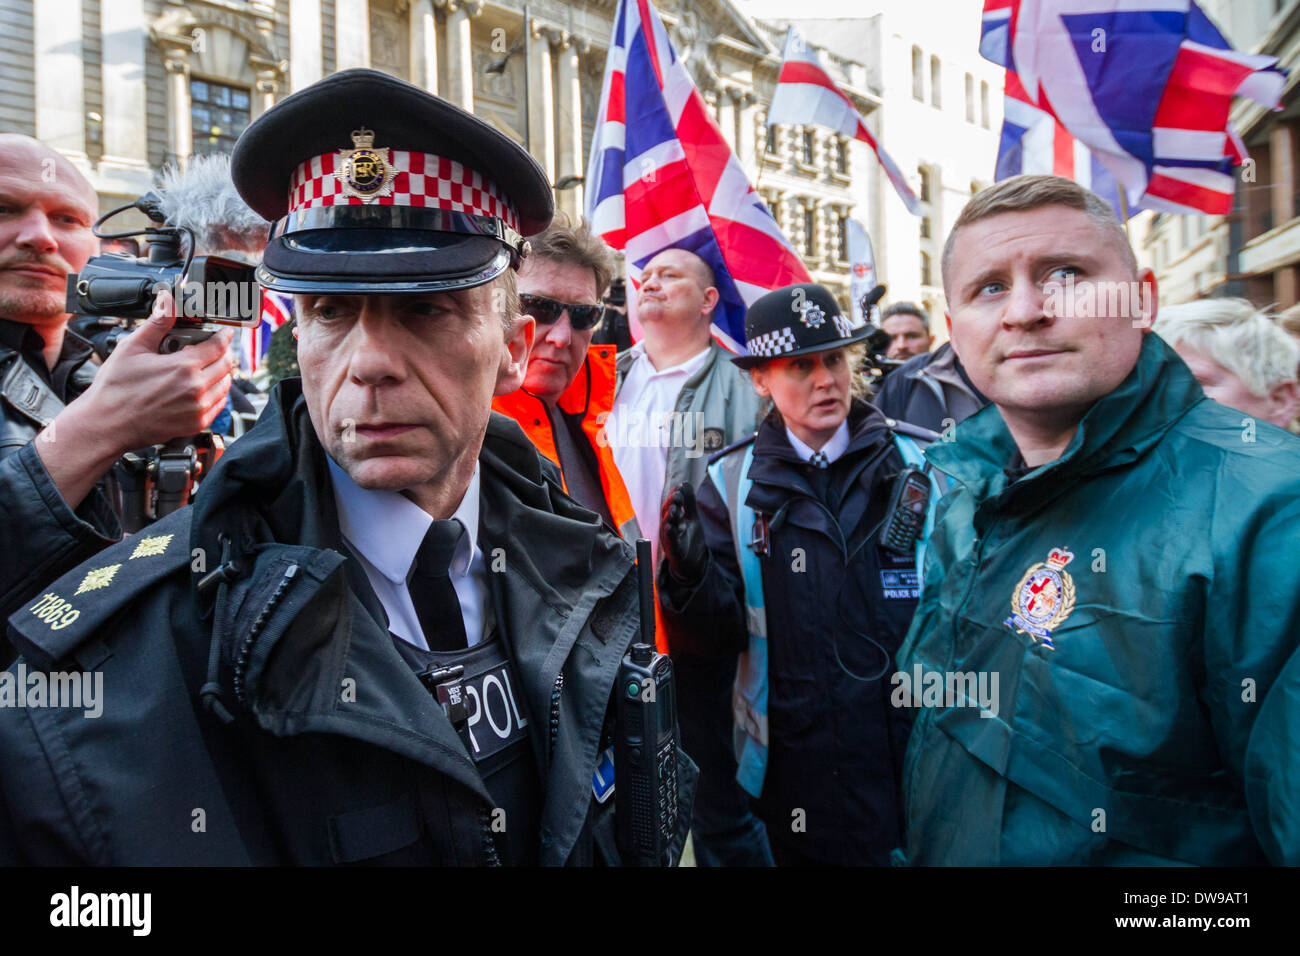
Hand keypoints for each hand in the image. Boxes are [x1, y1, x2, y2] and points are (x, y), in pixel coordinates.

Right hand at [75, 288, 234, 450]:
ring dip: (220, 373)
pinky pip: (219, 405)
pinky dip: (216, 393)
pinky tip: (201, 387)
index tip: (225, 332)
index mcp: (184, 367)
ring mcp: (198, 408)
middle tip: (213, 347)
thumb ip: (158, 322)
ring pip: (225, 385)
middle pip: (226, 365)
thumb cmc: (115, 388)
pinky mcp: (196, 423)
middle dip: (223, 352)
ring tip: (204, 367)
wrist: (107, 423)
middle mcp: (196, 388)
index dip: (224, 335)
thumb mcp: (133, 347)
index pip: (219, 346)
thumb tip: (168, 300)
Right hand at [659, 483, 706, 583]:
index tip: (680, 487)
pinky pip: (670, 541)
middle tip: (677, 496)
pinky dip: (669, 534)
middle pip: (667, 513)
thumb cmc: (689, 538)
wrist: (691, 563)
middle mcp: (668, 526)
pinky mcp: (673, 549)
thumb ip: (689, 501)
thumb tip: (685, 482)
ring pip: (667, 526)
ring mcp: (669, 538)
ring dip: (669, 517)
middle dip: (671, 504)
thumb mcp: (692, 518)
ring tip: (674, 509)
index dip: (675, 495)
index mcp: (673, 518)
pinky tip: (670, 527)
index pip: (672, 504)